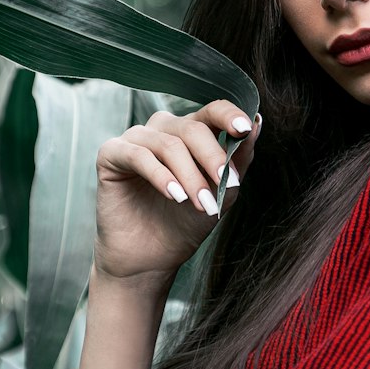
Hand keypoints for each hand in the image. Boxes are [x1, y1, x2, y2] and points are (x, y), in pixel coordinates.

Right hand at [93, 100, 261, 281]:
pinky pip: (139, 156)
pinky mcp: (111, 154)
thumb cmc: (184, 223)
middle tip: (225, 186)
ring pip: (169, 145)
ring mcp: (135, 139)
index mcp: (190, 133)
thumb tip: (258, 122)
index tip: (245, 129)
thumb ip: (237, 160)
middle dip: (212, 159)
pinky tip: (174, 196)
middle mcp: (162, 129)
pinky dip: (161, 176)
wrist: (151, 257)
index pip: (211, 111)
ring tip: (200, 204)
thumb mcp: (220, 193)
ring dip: (190, 176)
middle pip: (192, 129)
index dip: (229, 115)